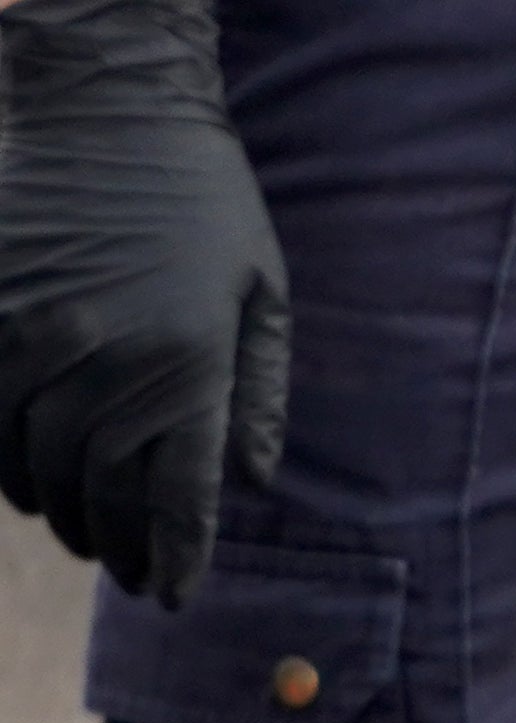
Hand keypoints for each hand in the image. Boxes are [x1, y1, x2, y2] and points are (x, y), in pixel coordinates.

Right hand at [0, 0, 288, 603]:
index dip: (176, 558)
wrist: (107, 108)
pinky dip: (2, 462)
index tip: (174, 594)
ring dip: (58, 509)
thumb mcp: (263, 295)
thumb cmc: (203, 201)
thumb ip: (258, 396)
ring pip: (33, 462)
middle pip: (100, 491)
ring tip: (82, 529)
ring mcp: (35, 337)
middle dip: (118, 543)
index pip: (180, 497)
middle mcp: (108, 360)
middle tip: (130, 569)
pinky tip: (25, 480)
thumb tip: (254, 485)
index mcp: (190, 365)